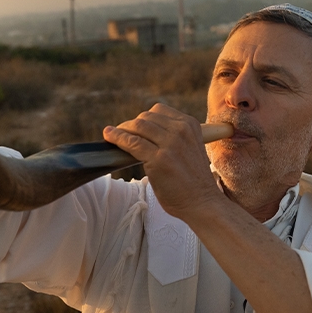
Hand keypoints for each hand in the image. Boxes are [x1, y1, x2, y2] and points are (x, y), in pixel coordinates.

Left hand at [103, 103, 222, 219]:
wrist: (202, 202)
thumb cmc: (192, 181)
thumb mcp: (190, 148)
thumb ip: (173, 137)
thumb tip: (145, 133)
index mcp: (190, 125)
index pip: (159, 110)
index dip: (143, 119)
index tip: (134, 128)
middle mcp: (181, 130)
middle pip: (146, 117)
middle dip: (131, 125)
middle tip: (121, 134)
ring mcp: (170, 144)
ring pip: (138, 126)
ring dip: (122, 129)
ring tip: (113, 135)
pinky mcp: (159, 159)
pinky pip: (132, 142)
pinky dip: (117, 137)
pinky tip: (109, 136)